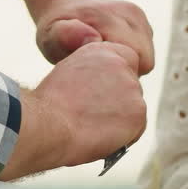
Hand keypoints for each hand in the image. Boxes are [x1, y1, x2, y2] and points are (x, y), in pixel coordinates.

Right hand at [0, 40, 146, 178]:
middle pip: (130, 85)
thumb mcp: (69, 72)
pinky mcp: (138, 111)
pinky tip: (103, 138)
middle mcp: (121, 64)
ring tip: (95, 129)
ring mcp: (132, 87)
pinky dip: (124, 136)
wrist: (49, 124)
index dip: (113, 80)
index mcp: (102, 50)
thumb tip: (98, 88)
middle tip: (96, 116)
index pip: (123, 60)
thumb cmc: (49, 105)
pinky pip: (136, 128)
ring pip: (134, 107)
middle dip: (119, 101)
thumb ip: (92, 73)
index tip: (102, 95)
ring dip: (121, 119)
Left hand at [35, 0, 154, 73]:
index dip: (117, 71)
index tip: (95, 71)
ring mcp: (138, 15)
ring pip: (147, 56)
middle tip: (101, 70)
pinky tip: (112, 55)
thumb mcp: (50, 35)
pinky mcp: (142, 21)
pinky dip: (133, 57)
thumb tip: (92, 38)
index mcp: (107, 15)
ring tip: (105, 62)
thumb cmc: (56, 28)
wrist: (66, 4)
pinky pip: (146, 50)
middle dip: (126, 69)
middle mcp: (129, 12)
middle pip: (144, 58)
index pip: (132, 56)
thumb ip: (65, 37)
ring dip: (130, 63)